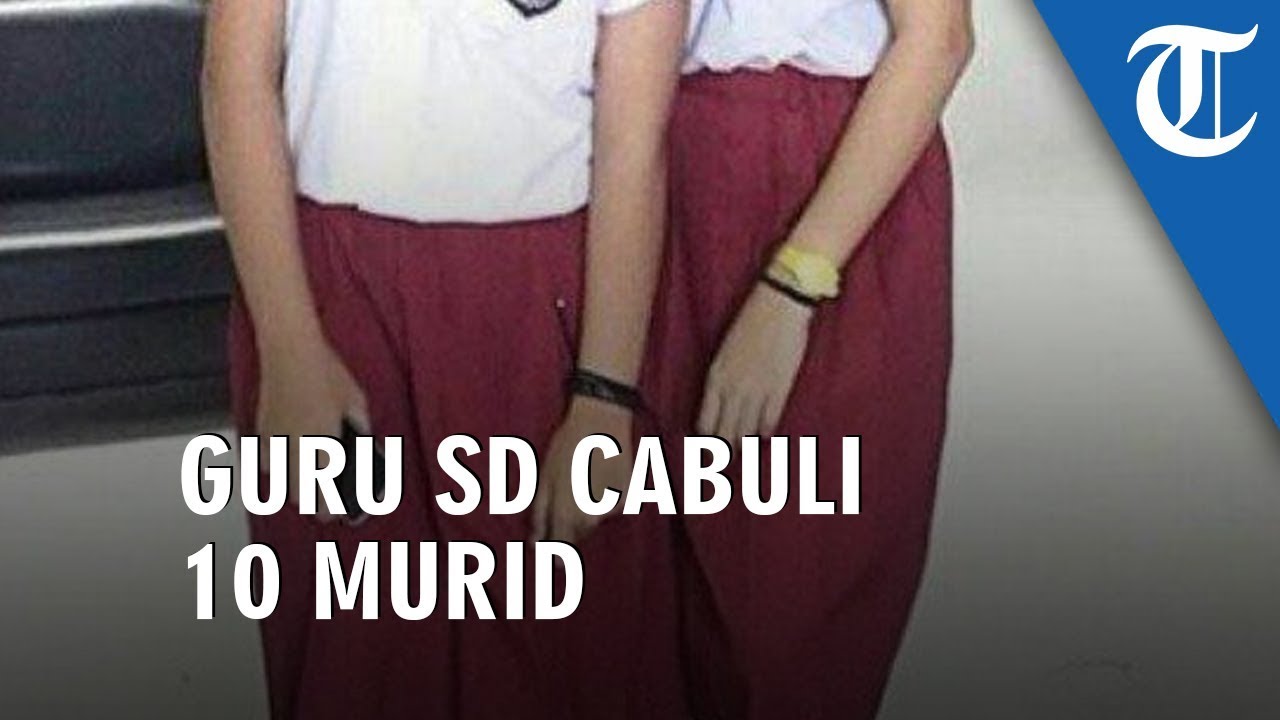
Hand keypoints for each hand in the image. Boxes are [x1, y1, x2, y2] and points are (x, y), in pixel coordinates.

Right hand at [256, 339, 368, 520]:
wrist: (290, 352)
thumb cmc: (327, 375)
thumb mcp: (356, 405)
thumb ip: (359, 431)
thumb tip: (364, 446)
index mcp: (322, 449)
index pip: (323, 499)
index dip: (331, 511)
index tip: (341, 513)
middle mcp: (295, 453)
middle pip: (299, 498)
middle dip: (314, 502)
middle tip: (328, 499)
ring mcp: (274, 444)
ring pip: (280, 484)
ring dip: (295, 487)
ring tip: (309, 481)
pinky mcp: (259, 433)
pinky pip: (266, 463)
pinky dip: (276, 468)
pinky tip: (286, 460)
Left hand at [531, 397, 634, 544]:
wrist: (601, 420)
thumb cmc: (566, 447)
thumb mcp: (544, 479)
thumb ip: (540, 515)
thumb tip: (536, 545)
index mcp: (567, 514)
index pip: (560, 547)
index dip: (555, 554)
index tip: (553, 557)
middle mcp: (592, 517)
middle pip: (580, 533)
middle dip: (571, 522)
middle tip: (570, 493)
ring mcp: (612, 507)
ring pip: (597, 519)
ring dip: (589, 507)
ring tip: (586, 477)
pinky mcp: (629, 496)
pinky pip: (614, 506)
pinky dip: (608, 496)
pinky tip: (603, 474)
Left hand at [699, 284, 813, 441]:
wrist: (779, 305)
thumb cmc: (750, 322)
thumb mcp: (725, 352)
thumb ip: (721, 379)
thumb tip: (722, 404)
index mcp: (715, 378)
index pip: (705, 422)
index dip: (707, 439)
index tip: (709, 448)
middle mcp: (733, 389)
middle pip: (725, 433)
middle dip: (725, 448)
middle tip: (727, 460)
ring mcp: (756, 391)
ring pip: (746, 432)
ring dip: (745, 443)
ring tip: (745, 452)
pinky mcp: (779, 389)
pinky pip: (769, 422)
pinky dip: (766, 432)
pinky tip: (764, 436)